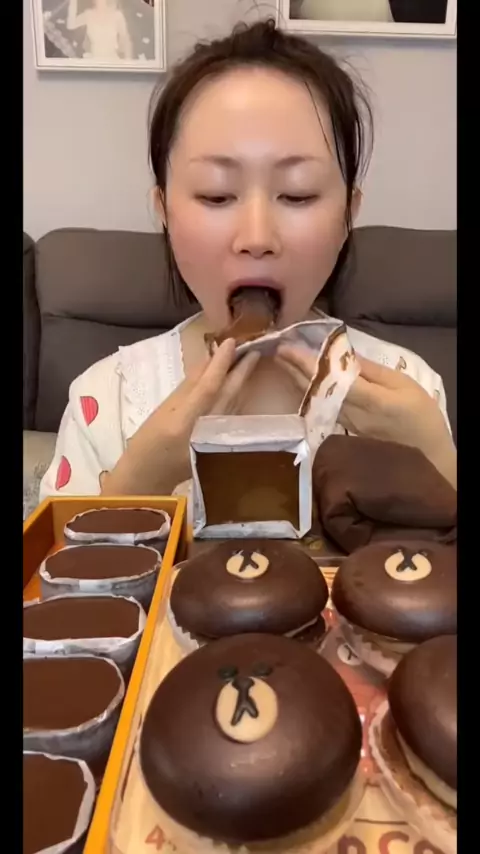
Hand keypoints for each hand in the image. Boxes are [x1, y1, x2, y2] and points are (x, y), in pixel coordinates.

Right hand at [102, 339, 259, 494]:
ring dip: (244, 382)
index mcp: (184, 423)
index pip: (208, 387)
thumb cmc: (149, 441)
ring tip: (251, 360)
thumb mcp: (164, 409)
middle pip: (230, 395)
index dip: (221, 363)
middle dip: (243, 370)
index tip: (231, 342)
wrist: (151, 475)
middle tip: (254, 347)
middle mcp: (205, 433)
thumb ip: (189, 385)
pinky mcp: (223, 446)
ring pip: (236, 405)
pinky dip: (239, 398)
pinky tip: (244, 385)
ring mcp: (217, 442)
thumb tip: (209, 358)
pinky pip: (234, 416)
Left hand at [275, 345, 455, 485]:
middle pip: (316, 390)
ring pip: (316, 400)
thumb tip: (345, 355)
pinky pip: (322, 409)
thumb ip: (371, 371)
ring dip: (299, 381)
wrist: (427, 459)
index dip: (306, 364)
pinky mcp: (346, 434)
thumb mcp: (404, 386)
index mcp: (368, 401)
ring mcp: (345, 427)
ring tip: (285, 362)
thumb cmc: (420, 418)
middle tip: (278, 350)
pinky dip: (310, 394)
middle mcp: (350, 415)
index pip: (329, 379)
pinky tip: (302, 385)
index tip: (287, 348)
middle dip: (294, 369)